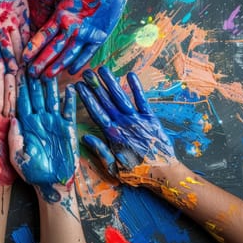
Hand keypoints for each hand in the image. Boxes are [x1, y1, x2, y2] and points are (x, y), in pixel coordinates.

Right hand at [0, 0, 29, 73]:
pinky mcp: (24, 18)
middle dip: (9, 60)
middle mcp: (1, 27)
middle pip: (5, 47)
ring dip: (20, 56)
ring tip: (24, 69)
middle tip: (14, 73)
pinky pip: (27, 33)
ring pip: (17, 43)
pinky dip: (30, 43)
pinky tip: (33, 54)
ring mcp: (13, 24)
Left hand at [9, 73, 78, 202]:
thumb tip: (12, 118)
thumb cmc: (31, 172)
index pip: (19, 100)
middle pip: (35, 94)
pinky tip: (72, 88)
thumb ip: (15, 138)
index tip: (14, 69)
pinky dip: (70, 100)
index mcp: (24, 124)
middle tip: (32, 60)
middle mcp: (38, 119)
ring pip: (52, 98)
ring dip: (51, 84)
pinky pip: (69, 111)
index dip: (17, 85)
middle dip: (33, 78)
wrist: (51, 184)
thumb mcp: (17, 156)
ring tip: (51, 68)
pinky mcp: (67, 128)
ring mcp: (53, 122)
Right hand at [23, 0, 126, 77]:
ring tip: (48, 77)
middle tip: (32, 73)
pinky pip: (88, 52)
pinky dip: (81, 61)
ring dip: (58, 65)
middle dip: (43, 61)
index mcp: (60, 17)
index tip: (25, 56)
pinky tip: (71, 71)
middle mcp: (70, 29)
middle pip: (54, 48)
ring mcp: (84, 35)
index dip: (35, 46)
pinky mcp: (98, 37)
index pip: (44, 34)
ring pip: (68, 53)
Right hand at [75, 66, 176, 188]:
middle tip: (86, 73)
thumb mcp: (113, 168)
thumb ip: (99, 151)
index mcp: (112, 136)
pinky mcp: (151, 118)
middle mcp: (123, 124)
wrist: (163, 173)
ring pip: (121, 97)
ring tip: (102, 69)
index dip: (87, 98)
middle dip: (95, 86)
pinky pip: (142, 100)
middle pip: (106, 101)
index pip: (96, 112)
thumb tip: (85, 136)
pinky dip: (136, 88)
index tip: (79, 87)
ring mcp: (137, 119)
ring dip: (111, 82)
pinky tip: (130, 75)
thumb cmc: (137, 172)